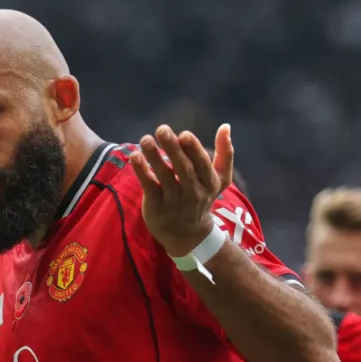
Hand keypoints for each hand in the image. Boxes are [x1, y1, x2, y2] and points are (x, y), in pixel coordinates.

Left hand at [129, 123, 233, 256]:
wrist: (188, 235)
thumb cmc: (202, 198)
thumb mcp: (219, 180)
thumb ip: (225, 154)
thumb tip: (226, 126)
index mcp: (210, 183)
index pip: (203, 165)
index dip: (194, 150)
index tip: (184, 134)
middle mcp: (193, 193)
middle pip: (183, 169)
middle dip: (173, 149)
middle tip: (162, 129)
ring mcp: (174, 201)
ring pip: (164, 176)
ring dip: (154, 156)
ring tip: (145, 139)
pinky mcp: (156, 207)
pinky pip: (149, 187)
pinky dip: (142, 172)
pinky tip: (135, 157)